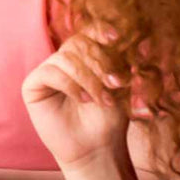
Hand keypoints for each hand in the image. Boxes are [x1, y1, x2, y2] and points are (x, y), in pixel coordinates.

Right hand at [21, 37, 129, 170]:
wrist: (97, 148)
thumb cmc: (110, 119)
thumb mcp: (123, 87)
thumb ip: (129, 64)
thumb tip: (147, 42)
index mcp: (83, 57)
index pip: (88, 33)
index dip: (100, 31)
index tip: (116, 38)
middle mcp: (63, 60)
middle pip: (78, 44)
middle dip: (99, 62)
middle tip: (115, 84)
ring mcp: (46, 72)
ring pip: (65, 58)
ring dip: (88, 78)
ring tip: (102, 99)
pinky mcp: (32, 86)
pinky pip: (50, 72)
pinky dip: (70, 85)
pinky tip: (83, 99)